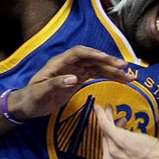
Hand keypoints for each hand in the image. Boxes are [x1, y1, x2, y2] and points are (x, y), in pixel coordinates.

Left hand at [8, 46, 130, 119]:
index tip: (105, 58)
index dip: (92, 54)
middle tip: (125, 67)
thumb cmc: (32, 98)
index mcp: (58, 63)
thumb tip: (73, 78)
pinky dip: (109, 77)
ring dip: (113, 71)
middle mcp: (69, 64)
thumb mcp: (41, 92)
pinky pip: (96, 75)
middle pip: (92, 59)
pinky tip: (121, 80)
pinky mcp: (79, 78)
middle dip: (109, 62)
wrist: (28, 105)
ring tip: (130, 77)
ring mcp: (75, 70)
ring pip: (97, 67)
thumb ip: (56, 84)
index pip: (78, 53)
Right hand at [95, 105, 158, 158]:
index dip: (116, 146)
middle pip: (107, 143)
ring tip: (116, 116)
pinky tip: (101, 108)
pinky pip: (105, 123)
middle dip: (115, 133)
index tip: (124, 141)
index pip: (110, 156)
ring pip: (107, 131)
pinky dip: (102, 114)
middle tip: (123, 126)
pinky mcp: (117, 137)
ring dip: (109, 121)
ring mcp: (112, 149)